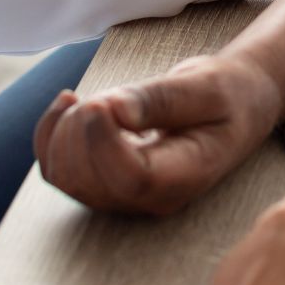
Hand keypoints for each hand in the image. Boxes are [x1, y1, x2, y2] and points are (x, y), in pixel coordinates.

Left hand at [33, 53, 281, 214]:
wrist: (233, 106)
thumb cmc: (225, 94)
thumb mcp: (204, 86)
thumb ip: (159, 99)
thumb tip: (112, 109)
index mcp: (185, 177)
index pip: (129, 178)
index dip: (102, 142)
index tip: (98, 101)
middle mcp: (152, 198)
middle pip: (90, 182)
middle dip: (78, 133)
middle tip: (99, 95)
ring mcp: (124, 195)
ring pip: (67, 178)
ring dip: (62, 133)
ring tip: (87, 99)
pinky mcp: (104, 182)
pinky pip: (58, 170)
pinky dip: (50, 135)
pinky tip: (68, 104)